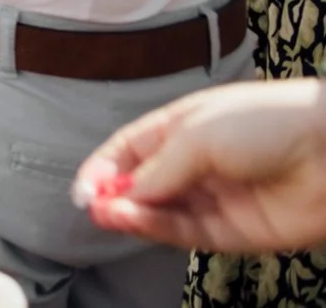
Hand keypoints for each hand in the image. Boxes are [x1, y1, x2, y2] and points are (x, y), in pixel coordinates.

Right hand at [77, 77, 325, 253]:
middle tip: (93, 205)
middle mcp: (196, 166)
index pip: (131, 151)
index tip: (85, 187)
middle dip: (114, 195)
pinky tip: (133, 220)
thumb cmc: (270, 122)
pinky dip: (156, 229)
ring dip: (131, 214)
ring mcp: (215, 200)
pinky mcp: (234, 233)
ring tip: (107, 213)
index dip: (104, 168)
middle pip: (143, 186)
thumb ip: (158, 167)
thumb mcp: (197, 132)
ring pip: (161, 213)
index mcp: (184, 129)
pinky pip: (187, 233)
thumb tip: (125, 194)